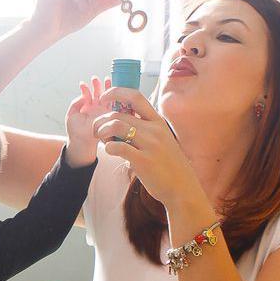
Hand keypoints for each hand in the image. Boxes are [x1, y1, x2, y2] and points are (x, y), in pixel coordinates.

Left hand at [63, 77, 113, 166]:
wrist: (82, 141)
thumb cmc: (75, 131)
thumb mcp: (71, 115)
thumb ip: (76, 103)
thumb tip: (83, 95)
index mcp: (85, 108)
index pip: (87, 95)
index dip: (86, 88)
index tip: (83, 83)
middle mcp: (94, 109)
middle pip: (97, 93)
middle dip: (97, 85)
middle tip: (95, 78)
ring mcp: (101, 112)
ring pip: (105, 97)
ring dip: (106, 88)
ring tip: (107, 78)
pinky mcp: (108, 115)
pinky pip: (112, 104)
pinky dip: (113, 96)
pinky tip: (113, 89)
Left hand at [92, 88, 209, 217]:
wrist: (182, 188)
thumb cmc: (168, 165)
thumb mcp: (161, 140)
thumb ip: (144, 129)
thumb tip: (120, 120)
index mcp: (158, 122)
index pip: (135, 96)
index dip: (116, 92)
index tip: (104, 98)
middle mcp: (155, 129)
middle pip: (118, 114)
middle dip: (101, 120)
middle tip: (97, 131)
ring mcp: (150, 144)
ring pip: (115, 125)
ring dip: (102, 131)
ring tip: (102, 140)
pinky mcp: (144, 161)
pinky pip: (118, 147)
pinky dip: (108, 147)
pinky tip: (109, 151)